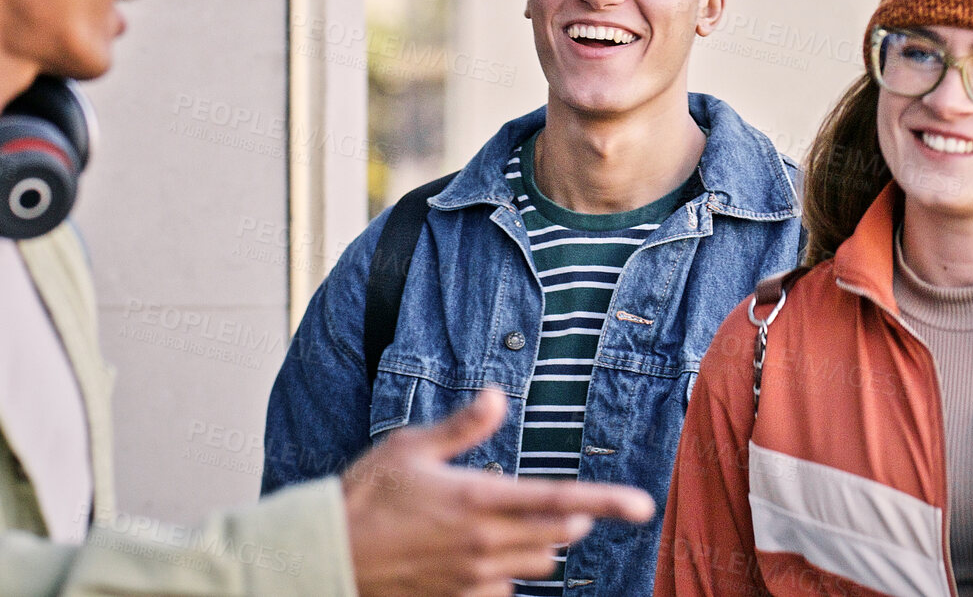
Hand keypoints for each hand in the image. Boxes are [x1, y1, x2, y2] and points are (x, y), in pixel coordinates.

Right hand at [342, 388, 654, 596]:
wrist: (328, 557)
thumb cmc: (366, 496)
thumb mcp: (410, 447)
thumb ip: (462, 426)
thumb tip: (499, 395)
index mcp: (477, 499)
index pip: (558, 499)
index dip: (607, 501)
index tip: (643, 505)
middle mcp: (484, 543)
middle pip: (557, 535)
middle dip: (567, 516)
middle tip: (554, 501)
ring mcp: (475, 578)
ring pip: (537, 564)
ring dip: (539, 543)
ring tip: (506, 523)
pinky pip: (505, 590)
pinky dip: (504, 571)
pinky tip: (476, 553)